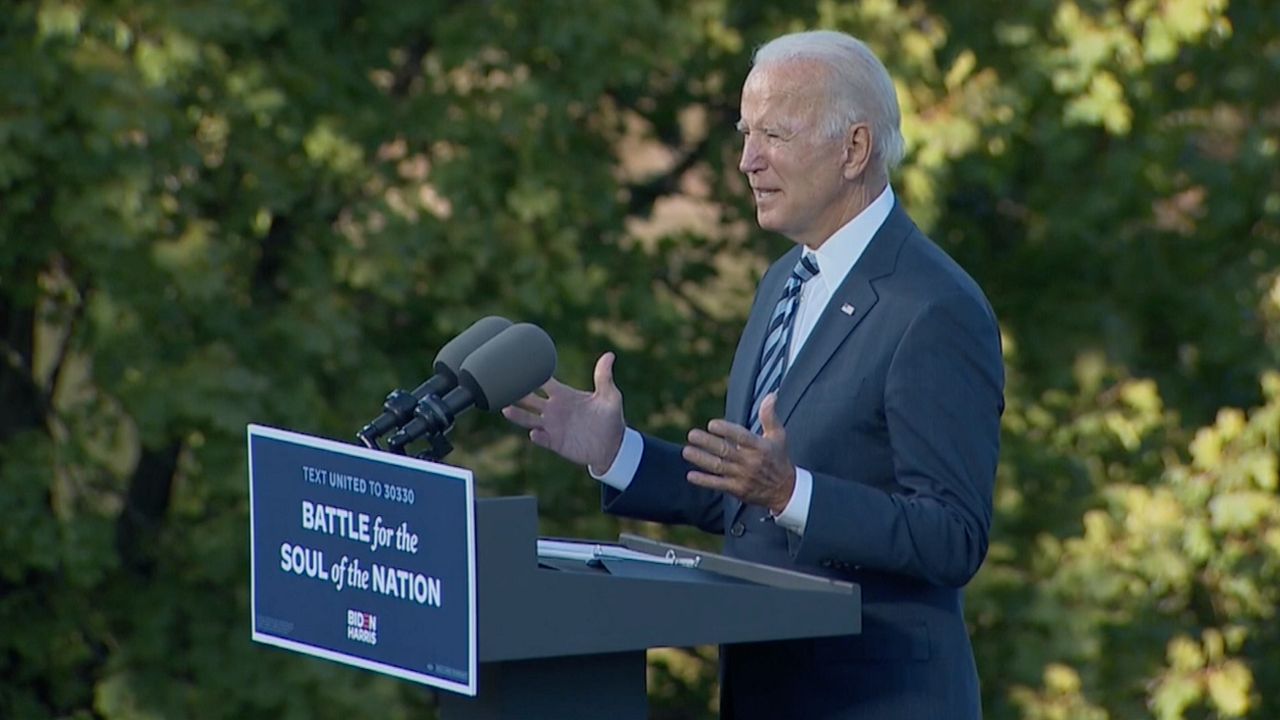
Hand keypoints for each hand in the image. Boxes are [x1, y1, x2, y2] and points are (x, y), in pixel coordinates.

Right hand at [502, 352, 625, 473]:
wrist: (613, 446)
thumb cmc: (611, 418)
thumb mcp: (610, 396)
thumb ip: (604, 377)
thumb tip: (609, 355)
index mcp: (564, 395)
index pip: (544, 382)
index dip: (532, 373)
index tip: (517, 365)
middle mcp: (554, 409)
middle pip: (529, 399)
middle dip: (517, 393)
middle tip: (501, 385)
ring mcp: (553, 426)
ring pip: (528, 419)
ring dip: (518, 415)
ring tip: (506, 409)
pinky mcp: (556, 442)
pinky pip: (542, 439)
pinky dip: (538, 436)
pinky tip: (534, 433)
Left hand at [682, 393, 795, 512]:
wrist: (785, 491)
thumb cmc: (779, 458)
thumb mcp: (778, 436)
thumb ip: (770, 416)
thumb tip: (771, 395)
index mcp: (760, 447)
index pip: (742, 437)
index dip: (726, 430)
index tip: (712, 424)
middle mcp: (750, 462)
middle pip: (725, 451)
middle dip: (707, 443)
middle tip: (691, 435)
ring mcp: (742, 477)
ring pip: (718, 467)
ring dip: (701, 459)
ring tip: (687, 451)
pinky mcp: (737, 489)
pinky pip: (718, 484)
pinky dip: (704, 481)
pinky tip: (691, 475)